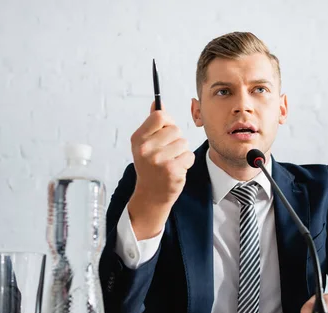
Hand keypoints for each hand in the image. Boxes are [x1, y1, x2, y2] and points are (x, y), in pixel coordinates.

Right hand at [128, 101, 194, 239]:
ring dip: (182, 152)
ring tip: (171, 161)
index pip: (160, 116)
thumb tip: (157, 103)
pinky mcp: (172, 170)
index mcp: (138, 138)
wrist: (151, 195)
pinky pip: (189, 156)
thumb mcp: (145, 144)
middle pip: (175, 129)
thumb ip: (152, 124)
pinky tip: (176, 169)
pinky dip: (186, 162)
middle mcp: (146, 149)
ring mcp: (159, 160)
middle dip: (176, 139)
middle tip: (167, 152)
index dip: (168, 122)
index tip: (166, 131)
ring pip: (184, 143)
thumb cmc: (150, 166)